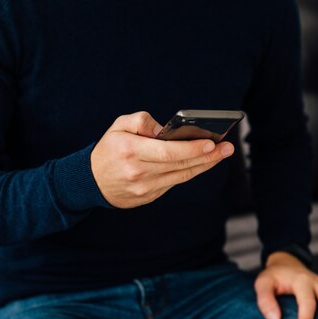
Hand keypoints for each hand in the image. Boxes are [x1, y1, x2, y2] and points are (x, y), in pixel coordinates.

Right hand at [91, 111, 233, 208]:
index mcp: (131, 151)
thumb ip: (141, 121)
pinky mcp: (148, 197)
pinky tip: (202, 163)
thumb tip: (165, 129)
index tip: (211, 143)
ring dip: (204, 165)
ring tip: (221, 154)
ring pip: (181, 176)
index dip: (192, 149)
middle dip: (207, 156)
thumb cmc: (109, 149)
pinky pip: (174, 183)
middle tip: (227, 147)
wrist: (90, 181)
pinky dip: (189, 172)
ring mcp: (144, 188)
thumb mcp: (118, 126)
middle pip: (180, 165)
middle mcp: (139, 172)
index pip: (168, 152)